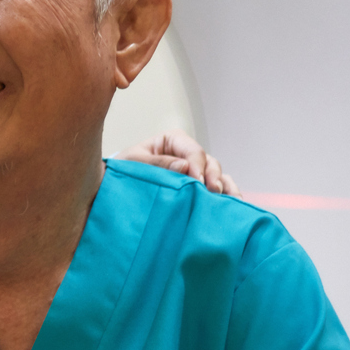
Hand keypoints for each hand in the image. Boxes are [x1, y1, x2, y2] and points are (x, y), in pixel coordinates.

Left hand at [118, 130, 236, 195]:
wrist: (116, 190)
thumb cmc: (124, 170)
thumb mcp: (134, 163)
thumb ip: (157, 163)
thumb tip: (184, 166)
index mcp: (173, 141)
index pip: (192, 151)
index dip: (197, 165)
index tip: (197, 182)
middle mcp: (188, 155)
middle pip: (210, 163)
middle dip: (213, 177)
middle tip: (213, 192)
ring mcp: (196, 172)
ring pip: (218, 176)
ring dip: (225, 188)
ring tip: (229, 201)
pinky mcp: (198, 190)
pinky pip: (218, 191)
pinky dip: (227, 198)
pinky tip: (233, 208)